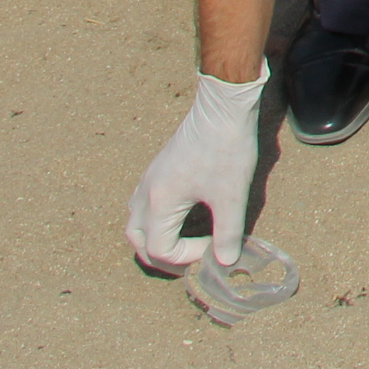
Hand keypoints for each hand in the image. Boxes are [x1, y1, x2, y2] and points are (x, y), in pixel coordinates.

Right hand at [124, 68, 264, 274]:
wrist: (223, 106)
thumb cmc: (226, 148)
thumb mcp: (231, 195)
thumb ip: (227, 232)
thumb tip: (225, 262)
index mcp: (159, 203)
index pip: (160, 249)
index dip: (187, 258)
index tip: (214, 249)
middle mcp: (146, 193)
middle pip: (138, 240)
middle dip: (162, 257)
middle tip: (190, 262)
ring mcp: (149, 180)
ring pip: (137, 223)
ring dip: (155, 240)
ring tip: (183, 246)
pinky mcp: (158, 170)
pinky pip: (144, 206)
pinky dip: (156, 222)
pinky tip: (181, 219)